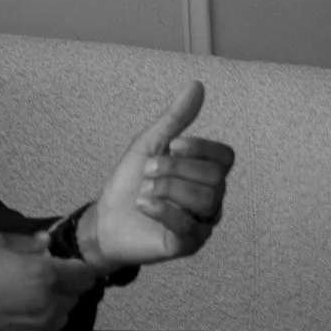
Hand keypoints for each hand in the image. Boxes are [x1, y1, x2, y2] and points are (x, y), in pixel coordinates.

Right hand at [0, 230, 97, 330]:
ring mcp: (39, 329)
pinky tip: (16, 309)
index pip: (85, 275)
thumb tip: (46, 244)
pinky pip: (46, 330)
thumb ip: (29, 242)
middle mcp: (48, 305)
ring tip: (28, 293)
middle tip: (43, 274)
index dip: (80, 267)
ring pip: (63, 314)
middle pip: (76, 295)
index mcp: (44, 276)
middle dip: (66, 283)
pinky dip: (40, 319)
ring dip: (55, 303)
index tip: (70, 262)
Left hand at [83, 82, 233, 270]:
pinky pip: (189, 227)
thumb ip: (175, 119)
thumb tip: (197, 85)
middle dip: (176, 169)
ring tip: (144, 189)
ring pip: (206, 201)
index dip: (202, 148)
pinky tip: (143, 204)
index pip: (225, 157)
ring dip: (168, 188)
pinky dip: (162, 210)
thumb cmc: (130, 181)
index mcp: (204, 173)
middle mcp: (210, 198)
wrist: (105, 217)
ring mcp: (201, 223)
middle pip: (215, 178)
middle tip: (148, 169)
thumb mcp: (149, 143)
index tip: (173, 145)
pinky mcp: (187, 245)